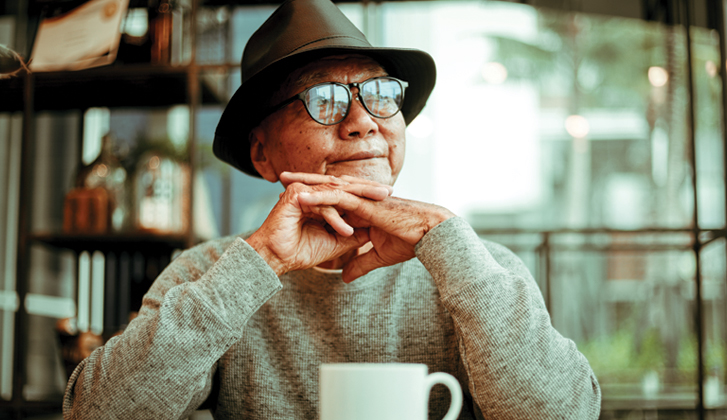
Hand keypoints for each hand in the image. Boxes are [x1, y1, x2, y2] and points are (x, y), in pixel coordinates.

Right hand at [247, 173, 392, 275]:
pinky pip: (322, 205)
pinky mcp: (295, 196)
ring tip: (374, 208)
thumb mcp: (335, 243)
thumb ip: (353, 236)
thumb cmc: (301, 251)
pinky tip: (345, 231)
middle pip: (345, 188)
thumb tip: (374, 231)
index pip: (348, 193)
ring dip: (356, 200)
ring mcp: (304, 191)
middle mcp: (312, 191)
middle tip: (389, 192)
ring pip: (335, 193)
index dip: (368, 196)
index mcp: (321, 199)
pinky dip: (334, 218)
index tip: (390, 200)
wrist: (276, 259)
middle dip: (367, 191)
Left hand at [284, 173, 455, 282]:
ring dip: (305, 183)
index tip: (294, 194)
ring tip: (284, 180)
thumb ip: (360, 264)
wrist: (429, 235)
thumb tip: (345, 278)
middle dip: (304, 181)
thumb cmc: (410, 241)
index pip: (333, 196)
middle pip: (326, 186)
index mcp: (362, 207)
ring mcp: (362, 199)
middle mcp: (360, 198)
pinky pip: (338, 198)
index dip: (314, 194)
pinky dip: (319, 196)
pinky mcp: (365, 204)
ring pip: (328, 187)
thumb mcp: (379, 256)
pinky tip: (301, 196)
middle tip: (282, 177)